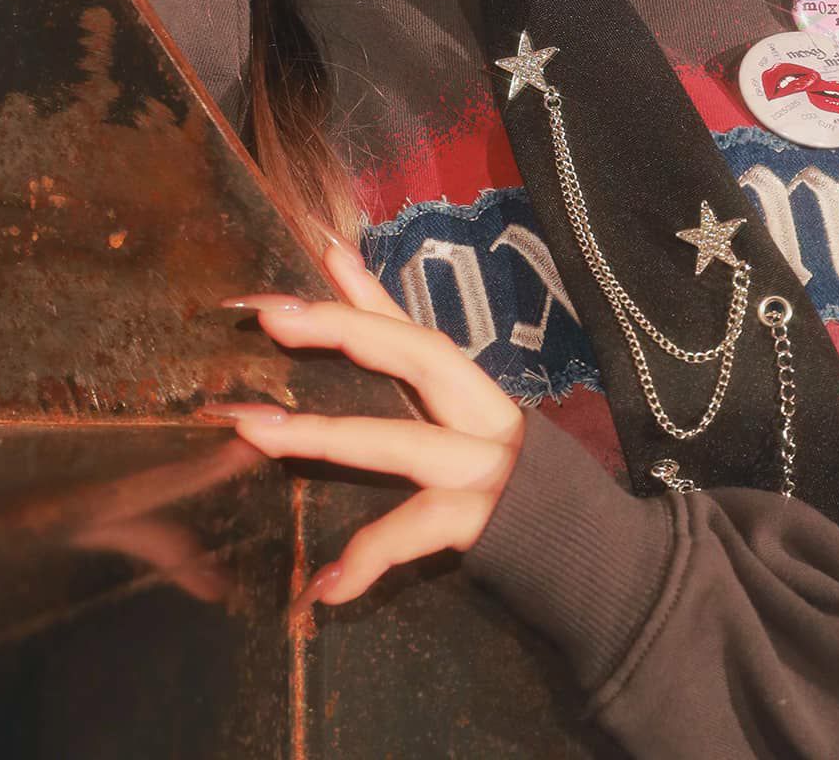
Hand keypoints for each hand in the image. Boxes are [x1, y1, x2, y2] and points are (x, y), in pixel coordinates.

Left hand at [203, 241, 525, 615]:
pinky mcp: (483, 524)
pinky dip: (370, 557)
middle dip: (345, 328)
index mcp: (473, 392)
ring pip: (402, 443)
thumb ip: (406, 372)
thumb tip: (347, 294)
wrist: (586, 554)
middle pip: (419, 356)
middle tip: (272, 315)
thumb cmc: (511, 486)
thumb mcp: (464, 426)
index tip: (312, 252)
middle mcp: (483, 417)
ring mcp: (485, 468)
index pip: (413, 330)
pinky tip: (324, 586)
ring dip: (323, 436)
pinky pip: (417, 532)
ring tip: (252, 432)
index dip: (362, 293)